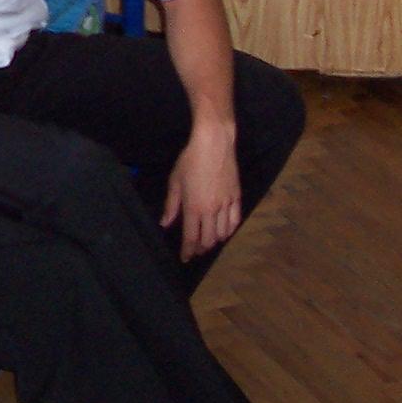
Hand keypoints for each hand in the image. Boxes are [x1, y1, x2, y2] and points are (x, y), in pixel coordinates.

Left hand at [161, 122, 240, 261]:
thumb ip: (171, 205)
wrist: (214, 144)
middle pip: (208, 240)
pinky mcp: (236, 197)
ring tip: (209, 240)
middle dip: (201, 248)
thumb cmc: (190, 160)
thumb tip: (165, 223)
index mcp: (193, 208)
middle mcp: (211, 210)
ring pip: (222, 233)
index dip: (188, 251)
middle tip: (196, 249)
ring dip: (215, 240)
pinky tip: (224, 230)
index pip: (191, 238)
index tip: (185, 258)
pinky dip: (229, 230)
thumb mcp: (175, 181)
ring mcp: (226, 205)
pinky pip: (235, 221)